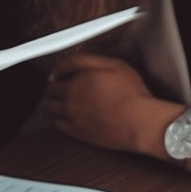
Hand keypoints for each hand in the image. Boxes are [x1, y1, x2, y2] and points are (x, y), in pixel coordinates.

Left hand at [46, 52, 162, 152]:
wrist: (139, 123)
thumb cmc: (132, 94)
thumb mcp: (116, 65)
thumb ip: (92, 59)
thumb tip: (76, 59)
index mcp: (79, 79)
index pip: (58, 69)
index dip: (57, 69)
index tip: (57, 71)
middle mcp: (71, 96)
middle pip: (51, 89)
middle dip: (54, 86)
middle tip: (59, 86)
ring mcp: (72, 115)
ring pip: (50, 107)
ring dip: (54, 102)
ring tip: (61, 102)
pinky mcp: (77, 132)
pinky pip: (57, 125)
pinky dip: (59, 119)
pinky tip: (67, 117)